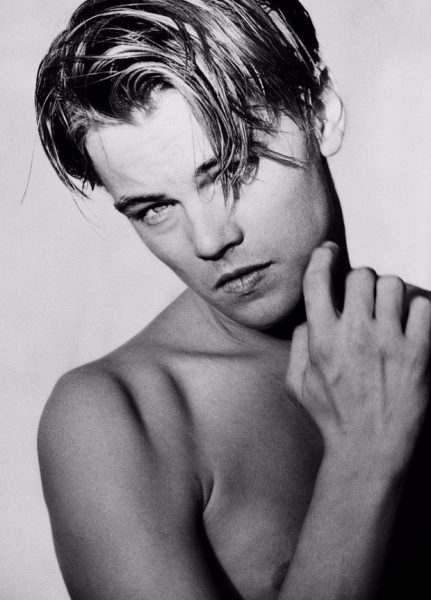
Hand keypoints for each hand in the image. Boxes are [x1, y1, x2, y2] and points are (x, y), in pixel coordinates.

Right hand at [286, 242, 430, 480]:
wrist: (369, 451)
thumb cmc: (332, 419)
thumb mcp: (296, 385)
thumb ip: (297, 345)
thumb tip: (309, 319)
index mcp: (322, 339)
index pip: (317, 279)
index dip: (322, 256)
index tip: (328, 252)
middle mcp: (354, 334)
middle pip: (360, 275)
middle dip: (360, 279)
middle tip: (364, 294)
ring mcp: (389, 342)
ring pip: (393, 284)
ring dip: (389, 291)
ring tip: (389, 307)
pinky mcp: (419, 353)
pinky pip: (424, 306)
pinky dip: (418, 308)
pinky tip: (410, 322)